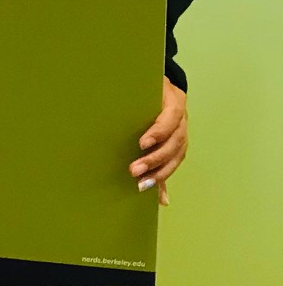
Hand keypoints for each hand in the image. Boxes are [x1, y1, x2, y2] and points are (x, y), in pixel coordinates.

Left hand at [132, 76, 187, 206]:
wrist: (159, 86)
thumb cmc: (142, 88)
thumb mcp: (138, 90)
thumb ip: (127, 100)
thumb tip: (103, 102)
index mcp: (174, 101)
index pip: (171, 117)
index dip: (159, 132)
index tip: (142, 144)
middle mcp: (182, 118)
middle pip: (175, 142)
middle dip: (155, 159)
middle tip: (134, 170)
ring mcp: (183, 132)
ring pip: (177, 155)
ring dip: (160, 173)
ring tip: (142, 184)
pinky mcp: (179, 145)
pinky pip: (174, 164)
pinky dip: (165, 181)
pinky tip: (161, 198)